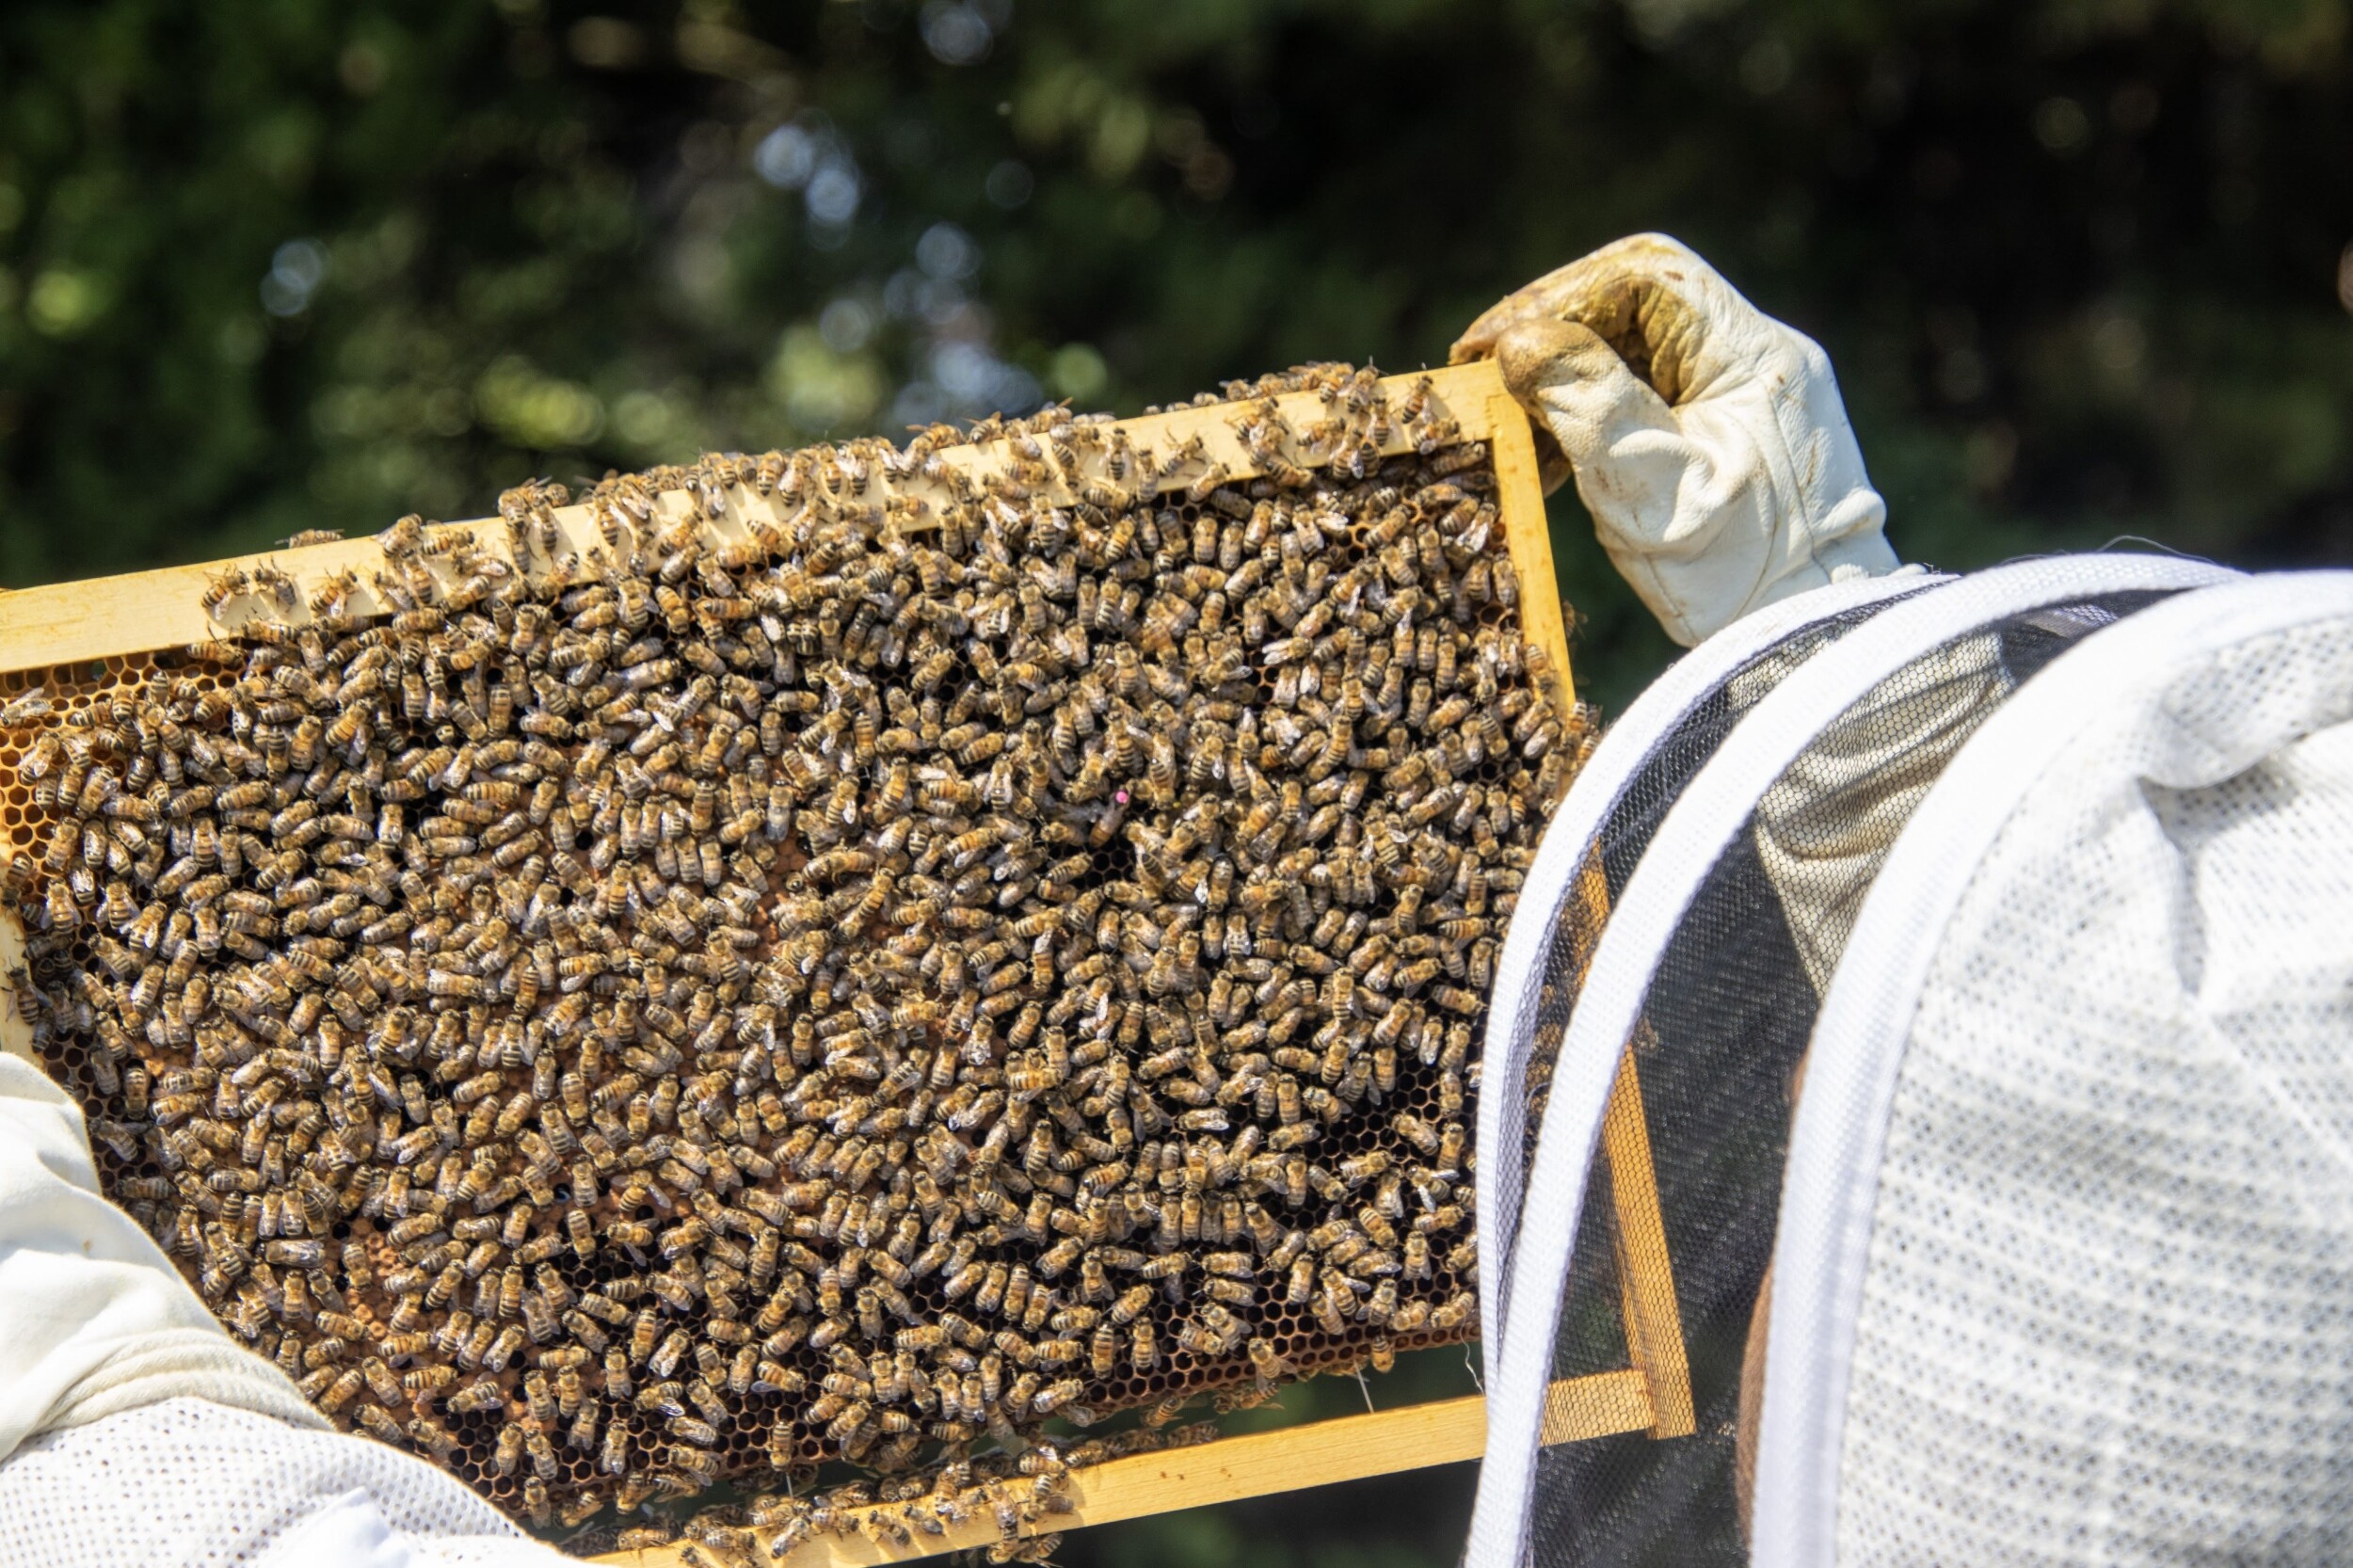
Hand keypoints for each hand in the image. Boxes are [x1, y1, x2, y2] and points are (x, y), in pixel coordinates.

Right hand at [1452, 234, 1897, 645]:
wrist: (1812, 635)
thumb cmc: (1747, 576)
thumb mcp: (1656, 494)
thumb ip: (1593, 408)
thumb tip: (1521, 341)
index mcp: (1752, 354)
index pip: (1647, 277)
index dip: (1558, 298)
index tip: (1493, 347)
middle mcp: (1753, 354)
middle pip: (1634, 298)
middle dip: (1552, 328)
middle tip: (1484, 371)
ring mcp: (1739, 388)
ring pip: (1631, 342)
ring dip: (1563, 373)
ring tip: (1508, 423)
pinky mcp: (1721, 426)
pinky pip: (1642, 389)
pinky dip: (1586, 411)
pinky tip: (1546, 454)